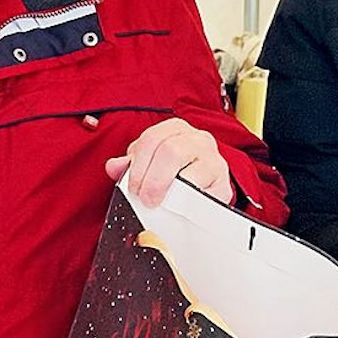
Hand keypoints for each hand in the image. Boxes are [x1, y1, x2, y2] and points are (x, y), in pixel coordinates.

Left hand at [104, 119, 231, 206]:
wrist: (203, 188)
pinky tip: (180, 208)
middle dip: (153, 179)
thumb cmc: (173, 172)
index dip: (138, 165)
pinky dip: (190, 204)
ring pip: (191, 171)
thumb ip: (130, 165)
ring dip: (172, 192)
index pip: (152, 138)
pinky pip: (205, 194)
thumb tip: (114, 167)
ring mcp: (214, 160)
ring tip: (162, 205)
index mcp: (176, 129)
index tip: (133, 187)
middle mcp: (198, 139)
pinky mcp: (224, 184)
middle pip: (171, 151)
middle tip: (146, 199)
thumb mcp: (148, 164)